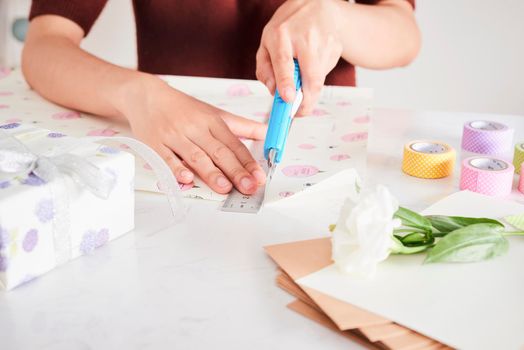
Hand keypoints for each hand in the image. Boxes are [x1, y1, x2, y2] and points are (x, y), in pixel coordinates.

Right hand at [123, 77, 266, 194]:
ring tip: (225, 187)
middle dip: (235, 170)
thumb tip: (267, 133)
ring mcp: (175, 136)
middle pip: (218, 151)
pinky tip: (186, 179)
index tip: (259, 176)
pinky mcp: (155, 144)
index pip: (234, 144)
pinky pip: (167, 158)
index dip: (248, 162)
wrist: (146, 96)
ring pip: (196, 156)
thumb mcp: (214, 113)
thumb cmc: (183, 108)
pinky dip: (176, 169)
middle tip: (248, 186)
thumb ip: (241, 126)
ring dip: (211, 173)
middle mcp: (195, 128)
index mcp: (212, 121)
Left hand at [256, 0, 343, 115]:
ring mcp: (324, 42)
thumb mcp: (267, 42)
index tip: (288, 99)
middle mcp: (304, 37)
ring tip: (301, 74)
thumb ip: (265, 68)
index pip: (284, 61)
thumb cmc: (288, 27)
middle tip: (299, 112)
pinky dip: (317, 76)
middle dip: (307, 100)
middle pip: (311, 76)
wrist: (315, 5)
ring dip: (309, 87)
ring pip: (319, 79)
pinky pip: (326, 73)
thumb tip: (273, 91)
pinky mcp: (336, 48)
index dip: (286, 82)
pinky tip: (312, 62)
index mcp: (281, 35)